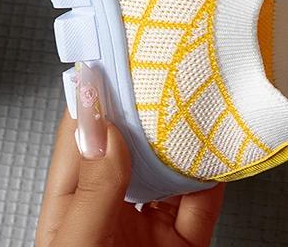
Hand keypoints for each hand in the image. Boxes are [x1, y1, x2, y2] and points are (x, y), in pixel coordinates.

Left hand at [36, 77, 223, 246]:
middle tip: (163, 72)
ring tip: (195, 105)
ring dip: (185, 142)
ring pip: (170, 172)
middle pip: (130, 150)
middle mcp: (109, 215)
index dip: (96, 99)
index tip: (114, 60)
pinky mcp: (185, 245)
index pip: (82, 141)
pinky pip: (203, 203)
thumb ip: (95, 188)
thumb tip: (104, 126)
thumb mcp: (80, 243)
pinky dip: (213, 177)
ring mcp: (148, 230)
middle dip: (148, 113)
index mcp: (71, 211)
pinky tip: (217, 153)